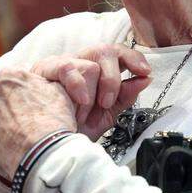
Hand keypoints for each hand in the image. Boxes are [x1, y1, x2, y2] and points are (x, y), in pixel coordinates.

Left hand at [0, 69, 77, 179]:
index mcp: (9, 76)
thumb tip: (39, 83)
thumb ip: (43, 82)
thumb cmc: (55, 121)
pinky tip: (7, 143)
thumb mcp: (59, 91)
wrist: (45, 155)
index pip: (15, 78)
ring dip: (1, 120)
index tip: (35, 101)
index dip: (26, 90)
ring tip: (20, 134)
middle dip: (11, 103)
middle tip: (28, 118)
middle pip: (0, 95)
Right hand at [31, 44, 151, 139]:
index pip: (119, 54)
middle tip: (108, 100)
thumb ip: (124, 97)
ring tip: (89, 106)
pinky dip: (77, 84)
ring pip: (90, 58)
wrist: (47, 142)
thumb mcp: (104, 115)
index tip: (145, 72)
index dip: (134, 59)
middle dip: (112, 76)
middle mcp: (83, 63)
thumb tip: (145, 79)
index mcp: (98, 72)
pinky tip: (80, 99)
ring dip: (92, 87)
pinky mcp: (46, 68)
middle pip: (106, 50)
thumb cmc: (73, 126)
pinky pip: (67, 66)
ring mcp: (65, 63)